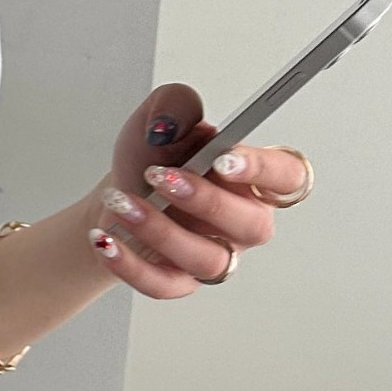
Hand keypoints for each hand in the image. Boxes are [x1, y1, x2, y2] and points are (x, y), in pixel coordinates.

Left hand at [86, 84, 307, 297]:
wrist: (116, 194)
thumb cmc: (151, 158)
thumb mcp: (159, 116)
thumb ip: (175, 105)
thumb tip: (168, 124)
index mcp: (251, 178)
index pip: (286, 177)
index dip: (263, 170)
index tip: (223, 158)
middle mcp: (242, 221)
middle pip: (251, 224)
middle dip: (205, 200)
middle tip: (158, 176)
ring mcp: (214, 254)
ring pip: (207, 259)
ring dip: (160, 230)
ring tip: (120, 203)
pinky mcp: (179, 281)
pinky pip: (165, 285)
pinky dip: (132, 265)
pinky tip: (106, 240)